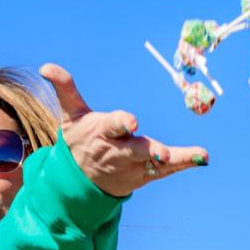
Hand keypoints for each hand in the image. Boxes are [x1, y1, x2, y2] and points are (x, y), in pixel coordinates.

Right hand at [39, 63, 208, 197]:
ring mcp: (133, 166)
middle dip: (149, 151)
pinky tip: (203, 158)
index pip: (111, 126)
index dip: (121, 123)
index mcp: (102, 134)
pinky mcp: (144, 174)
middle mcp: (118, 152)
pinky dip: (185, 163)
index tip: (131, 121)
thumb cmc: (79, 141)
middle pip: (134, 151)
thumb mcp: (70, 115)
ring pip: (155, 163)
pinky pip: (166, 170)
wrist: (80, 182)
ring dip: (176, 160)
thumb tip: (46, 67)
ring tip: (199, 155)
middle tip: (163, 153)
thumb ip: (65, 89)